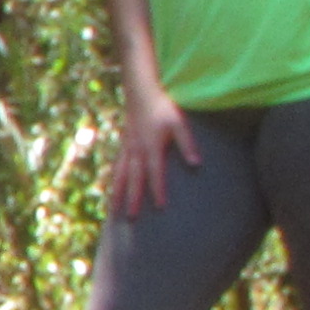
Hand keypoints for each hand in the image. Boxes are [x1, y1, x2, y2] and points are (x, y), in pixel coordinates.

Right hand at [108, 86, 201, 217]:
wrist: (141, 92)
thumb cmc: (163, 107)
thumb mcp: (179, 123)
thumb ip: (187, 144)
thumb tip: (197, 165)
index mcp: (152, 147)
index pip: (155, 174)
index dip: (158, 190)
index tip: (159, 208)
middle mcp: (137, 151)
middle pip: (134, 180)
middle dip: (132, 199)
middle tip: (130, 218)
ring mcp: (128, 149)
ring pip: (121, 176)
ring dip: (117, 193)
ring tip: (113, 210)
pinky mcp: (124, 145)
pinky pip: (117, 167)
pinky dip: (114, 180)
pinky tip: (113, 189)